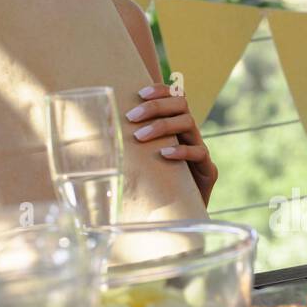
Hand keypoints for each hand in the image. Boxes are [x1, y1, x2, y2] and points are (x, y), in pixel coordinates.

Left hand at [125, 84, 217, 206]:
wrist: (181, 216)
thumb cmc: (156, 185)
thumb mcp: (143, 160)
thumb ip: (130, 146)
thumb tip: (98, 134)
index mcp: (177, 126)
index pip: (175, 96)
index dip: (160, 90)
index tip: (140, 93)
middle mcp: (191, 134)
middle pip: (182, 104)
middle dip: (156, 106)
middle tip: (131, 117)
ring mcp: (201, 150)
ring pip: (189, 123)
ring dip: (162, 126)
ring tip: (139, 136)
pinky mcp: (208, 171)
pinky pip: (199, 152)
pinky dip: (180, 151)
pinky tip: (164, 154)